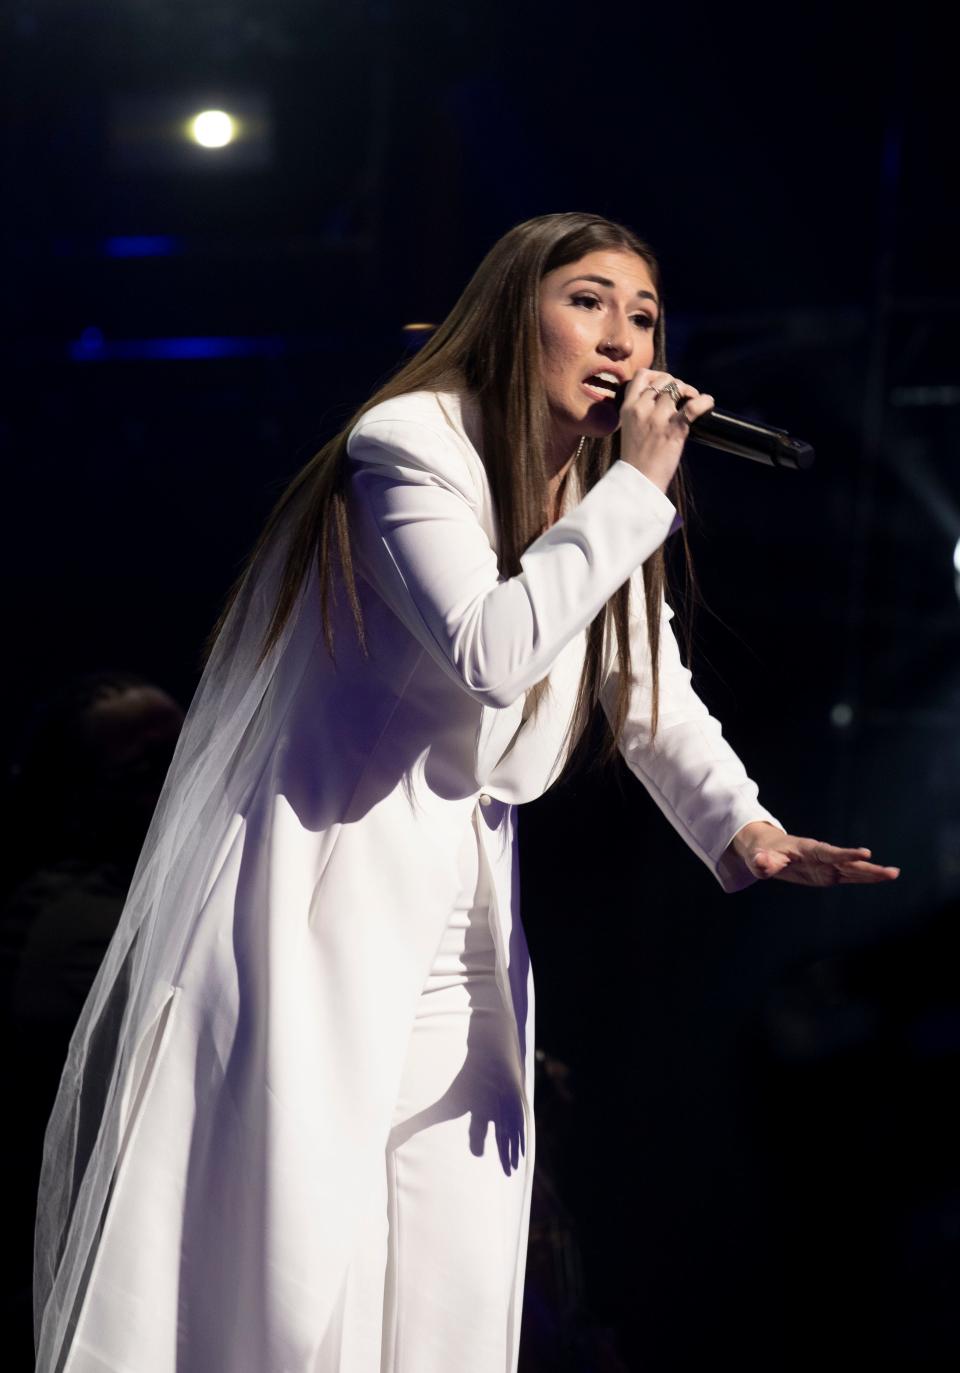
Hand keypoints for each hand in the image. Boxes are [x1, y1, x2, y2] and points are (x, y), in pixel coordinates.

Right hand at [619, 369, 714, 493]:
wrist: (638, 482)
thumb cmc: (637, 459)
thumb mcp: (630, 429)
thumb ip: (641, 412)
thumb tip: (664, 399)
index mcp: (627, 408)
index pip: (642, 376)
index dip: (657, 375)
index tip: (665, 385)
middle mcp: (641, 409)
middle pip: (664, 378)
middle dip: (676, 383)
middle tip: (683, 396)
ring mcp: (657, 418)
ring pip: (678, 387)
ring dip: (689, 391)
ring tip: (693, 401)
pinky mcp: (674, 429)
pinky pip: (694, 406)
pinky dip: (705, 401)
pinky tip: (708, 403)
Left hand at [731, 821, 899, 886]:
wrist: (764, 849)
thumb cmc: (762, 852)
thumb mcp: (758, 857)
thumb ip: (763, 862)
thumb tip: (761, 863)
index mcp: (808, 850)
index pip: (830, 853)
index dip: (847, 854)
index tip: (867, 853)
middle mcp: (822, 857)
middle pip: (849, 863)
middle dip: (869, 868)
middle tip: (893, 872)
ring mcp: (826, 866)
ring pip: (853, 871)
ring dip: (872, 874)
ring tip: (894, 874)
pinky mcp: (827, 874)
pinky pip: (848, 877)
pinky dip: (863, 879)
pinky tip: (880, 878)